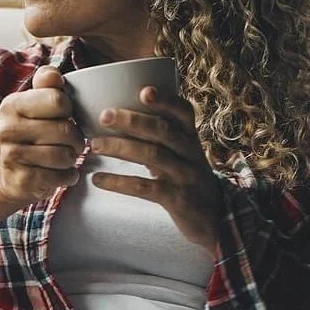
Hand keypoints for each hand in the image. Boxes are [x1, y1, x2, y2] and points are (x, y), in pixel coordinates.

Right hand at [0, 66, 85, 205]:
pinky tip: (61, 173)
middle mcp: (7, 129)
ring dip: (72, 158)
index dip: (69, 110)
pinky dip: (68, 176)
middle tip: (72, 142)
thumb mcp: (34, 105)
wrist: (5, 172)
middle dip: (76, 138)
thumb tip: (54, 75)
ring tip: (65, 157)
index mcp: (12, 105)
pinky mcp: (22, 180)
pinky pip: (60, 177)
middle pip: (65, 130)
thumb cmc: (30, 133)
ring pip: (64, 155)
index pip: (58, 100)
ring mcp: (12, 156)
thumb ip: (47, 85)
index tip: (63, 116)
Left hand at [90, 86, 221, 254]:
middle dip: (132, 121)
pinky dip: (118, 182)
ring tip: (94, 145)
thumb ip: (159, 135)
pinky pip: (145, 188)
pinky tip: (97, 180)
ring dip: (120, 148)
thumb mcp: (181, 153)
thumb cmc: (186, 177)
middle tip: (104, 116)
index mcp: (191, 137)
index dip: (165, 100)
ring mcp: (186, 176)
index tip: (144, 91)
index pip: (183, 112)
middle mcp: (191, 153)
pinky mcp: (178, 200)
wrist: (216, 219)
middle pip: (163, 131)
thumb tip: (114, 114)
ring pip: (153, 156)